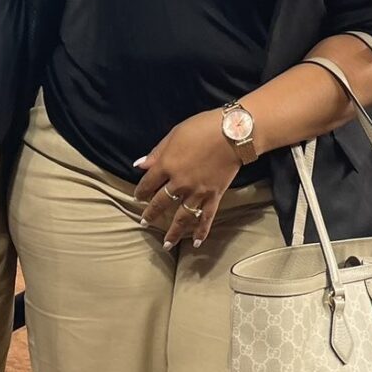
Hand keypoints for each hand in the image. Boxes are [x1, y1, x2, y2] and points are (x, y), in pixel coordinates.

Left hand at [133, 110, 242, 250]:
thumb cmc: (202, 127)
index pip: (148, 183)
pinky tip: (197, 243)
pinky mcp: (214, 196)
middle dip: (151, 213)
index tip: (138, 197)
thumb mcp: (174, 134)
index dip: (141, 191)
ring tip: (166, 243)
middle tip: (145, 222)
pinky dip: (201, 231)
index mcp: (167, 165)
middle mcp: (180, 183)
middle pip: (161, 202)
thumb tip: (140, 165)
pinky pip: (206, 217)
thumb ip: (157, 152)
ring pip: (182, 217)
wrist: (232, 133)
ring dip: (173, 232)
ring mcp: (197, 192)